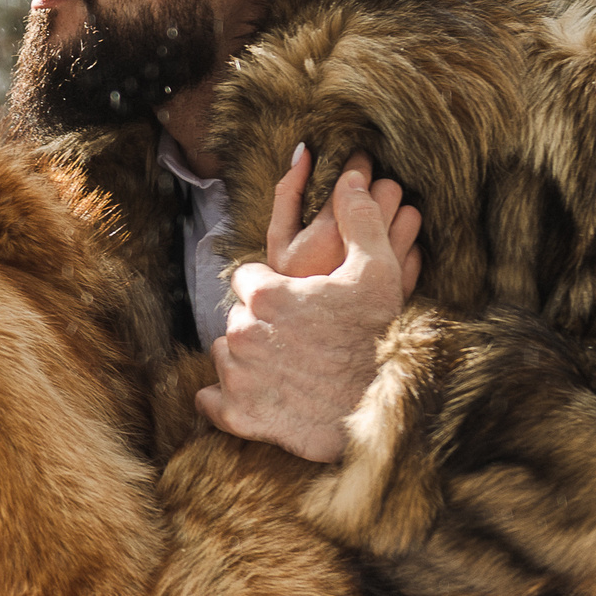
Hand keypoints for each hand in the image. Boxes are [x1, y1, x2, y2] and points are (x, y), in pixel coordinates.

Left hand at [196, 150, 422, 463]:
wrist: (382, 415)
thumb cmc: (381, 340)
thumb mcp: (379, 273)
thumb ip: (359, 221)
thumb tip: (350, 179)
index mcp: (267, 294)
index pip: (247, 278)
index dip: (271, 287)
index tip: (293, 298)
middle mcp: (242, 333)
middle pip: (239, 317)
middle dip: (262, 322)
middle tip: (297, 334)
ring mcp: (237, 377)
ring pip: (228, 355)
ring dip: (249, 357)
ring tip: (287, 364)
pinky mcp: (237, 416)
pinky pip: (213, 401)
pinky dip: (228, 400)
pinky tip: (255, 394)